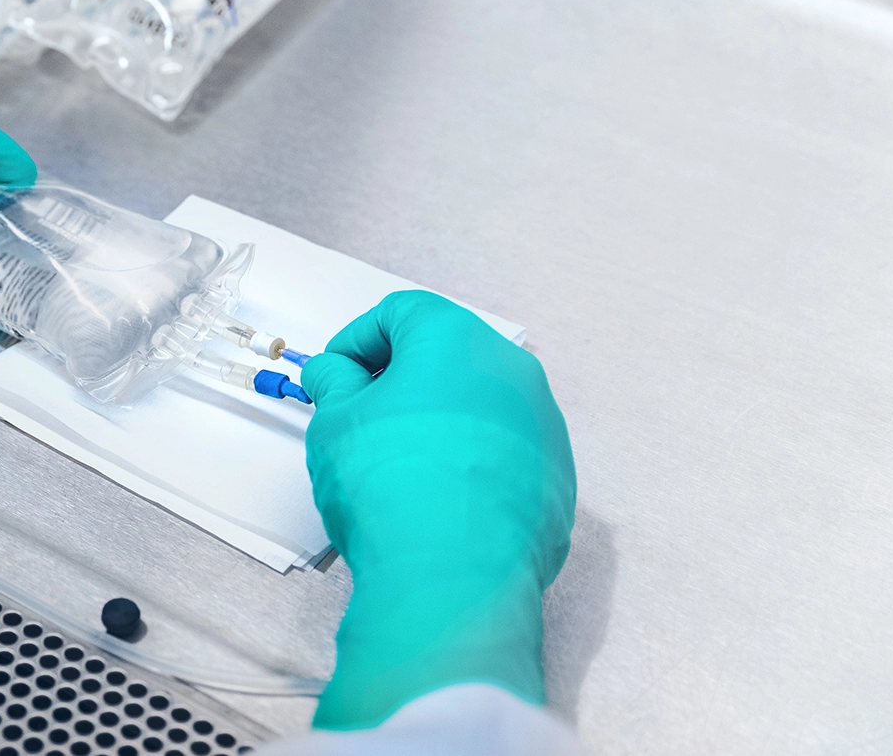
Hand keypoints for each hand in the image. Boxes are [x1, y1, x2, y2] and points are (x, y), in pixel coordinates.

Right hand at [299, 291, 575, 729]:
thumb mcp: (335, 422)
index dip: (357, 341)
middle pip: (448, 354)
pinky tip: (438, 497)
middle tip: (362, 416)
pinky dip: (470, 460)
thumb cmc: (390, 488)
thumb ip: (336, 383)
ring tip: (400, 463)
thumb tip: (339, 374)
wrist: (451, 579)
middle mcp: (512, 372)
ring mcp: (543, 426)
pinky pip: (506, 451)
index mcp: (458, 339)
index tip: (336, 376)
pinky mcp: (556, 478)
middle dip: (400, 378)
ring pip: (481, 403)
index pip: (401, 313)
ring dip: (438, 419)